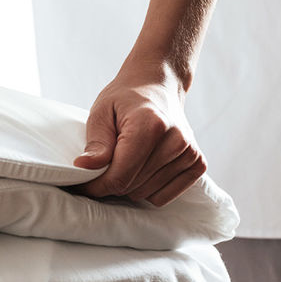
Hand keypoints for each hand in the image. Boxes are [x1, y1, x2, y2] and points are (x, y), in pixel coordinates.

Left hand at [71, 60, 206, 206]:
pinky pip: (164, 196)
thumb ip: (96, 142)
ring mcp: (190, 153)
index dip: (97, 186)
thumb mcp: (101, 112)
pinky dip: (148, 189)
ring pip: (147, 194)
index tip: (82, 183)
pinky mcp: (197, 163)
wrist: (158, 86)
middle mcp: (176, 141)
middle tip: (102, 166)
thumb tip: (84, 167)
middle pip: (132, 187)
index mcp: (150, 126)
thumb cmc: (126, 98)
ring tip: (124, 160)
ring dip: (130, 185)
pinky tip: (142, 167)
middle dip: (111, 183)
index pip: (120, 176)